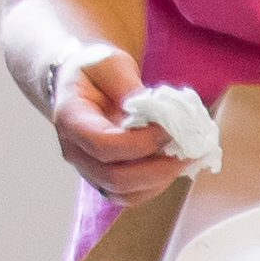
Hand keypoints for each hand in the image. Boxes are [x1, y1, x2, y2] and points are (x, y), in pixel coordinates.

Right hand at [44, 47, 187, 204]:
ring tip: (185, 158)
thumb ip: (129, 87)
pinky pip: (130, 196)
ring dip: (160, 181)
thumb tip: (155, 112)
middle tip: (189, 151)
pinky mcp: (103, 179)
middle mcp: (74, 151)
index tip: (169, 128)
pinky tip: (173, 165)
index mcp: (71, 119)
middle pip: (115, 178)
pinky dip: (156, 186)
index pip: (103, 144)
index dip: (141, 142)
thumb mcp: (110, 64)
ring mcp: (88, 170)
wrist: (78, 86)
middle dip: (158, 168)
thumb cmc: (94, 71)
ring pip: (124, 194)